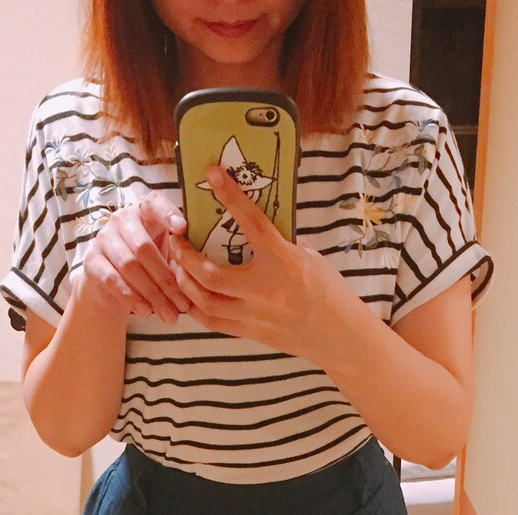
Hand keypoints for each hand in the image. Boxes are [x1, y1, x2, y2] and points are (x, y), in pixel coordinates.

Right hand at [77, 191, 190, 323]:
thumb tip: (199, 273)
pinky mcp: (91, 260)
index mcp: (145, 212)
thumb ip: (180, 256)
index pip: (155, 204)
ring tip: (169, 315)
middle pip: (144, 248)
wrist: (112, 286)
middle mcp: (122, 219)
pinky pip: (112, 279)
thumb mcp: (167, 256)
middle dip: (166, 280)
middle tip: (183, 305)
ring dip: (152, 294)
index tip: (182, 229)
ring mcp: (104, 238)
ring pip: (130, 266)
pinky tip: (145, 311)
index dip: (168, 214)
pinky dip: (131, 297)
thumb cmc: (149, 266)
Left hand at [168, 165, 361, 361]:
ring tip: (177, 267)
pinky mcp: (251, 333)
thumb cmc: (331, 294)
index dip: (230, 196)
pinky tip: (190, 294)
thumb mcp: (311, 259)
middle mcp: (264, 290)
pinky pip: (213, 321)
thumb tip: (258, 232)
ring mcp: (254, 316)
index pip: (252, 222)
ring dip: (184, 282)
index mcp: (283, 262)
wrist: (341, 337)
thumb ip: (282, 245)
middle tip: (176, 240)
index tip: (213, 174)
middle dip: (185, 256)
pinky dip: (196, 307)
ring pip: (204, 302)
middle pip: (209, 274)